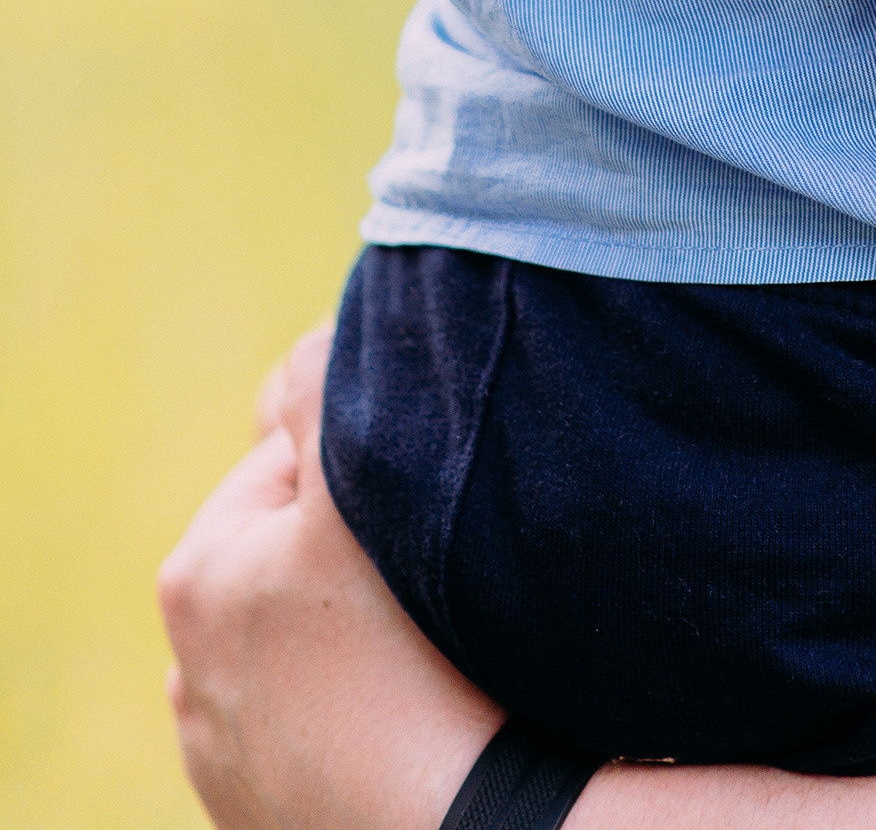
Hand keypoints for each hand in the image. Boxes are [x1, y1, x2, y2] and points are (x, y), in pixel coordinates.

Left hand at [158, 328, 501, 829]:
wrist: (448, 827)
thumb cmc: (403, 658)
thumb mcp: (352, 495)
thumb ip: (317, 387)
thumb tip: (308, 339)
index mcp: (195, 574)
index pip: (296, 463)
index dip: (371, 472)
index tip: (421, 514)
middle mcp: (183, 667)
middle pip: (297, 557)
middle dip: (356, 555)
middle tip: (429, 582)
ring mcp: (219, 748)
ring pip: (309, 640)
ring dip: (356, 631)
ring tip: (425, 651)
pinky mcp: (259, 808)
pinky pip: (315, 718)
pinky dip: (354, 706)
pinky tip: (405, 710)